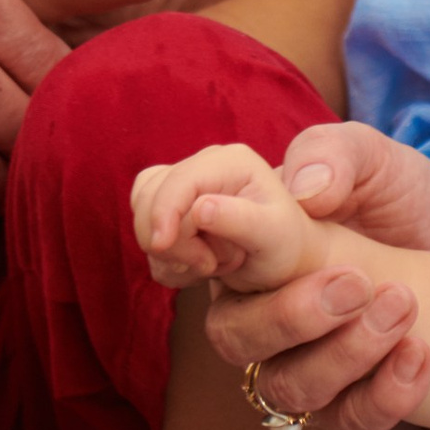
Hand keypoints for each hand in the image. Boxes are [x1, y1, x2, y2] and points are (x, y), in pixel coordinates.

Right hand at [131, 140, 315, 291]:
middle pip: (151, 199)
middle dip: (174, 242)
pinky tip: (199, 267)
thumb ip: (239, 220)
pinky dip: (167, 261)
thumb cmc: (286, 246)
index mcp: (230, 162)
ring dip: (172, 255)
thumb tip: (199, 208)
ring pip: (143, 218)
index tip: (162, 247)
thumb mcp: (273, 235)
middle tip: (213, 265)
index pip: (177, 181)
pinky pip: (147, 236)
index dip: (162, 212)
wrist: (284, 262)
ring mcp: (185, 188)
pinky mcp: (173, 210)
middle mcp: (203, 167)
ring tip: (213, 264)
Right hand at [199, 124, 429, 429]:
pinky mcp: (347, 398)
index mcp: (245, 238)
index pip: (174, 242)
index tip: (193, 238)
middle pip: (229, 334)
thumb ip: (334, 154)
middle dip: (287, 315)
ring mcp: (299, 358)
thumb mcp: (377, 159)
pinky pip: (349, 418)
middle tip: (354, 282)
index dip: (169, 238)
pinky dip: (385, 391)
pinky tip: (418, 353)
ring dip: (344, 353)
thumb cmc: (404, 198)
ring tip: (401, 303)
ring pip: (284, 387)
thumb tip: (303, 189)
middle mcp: (256, 304)